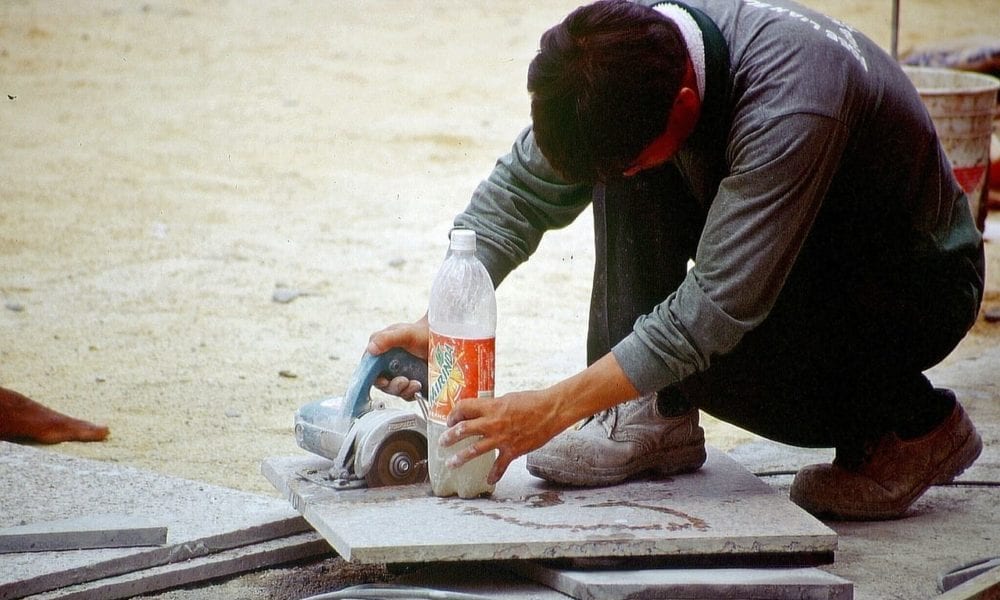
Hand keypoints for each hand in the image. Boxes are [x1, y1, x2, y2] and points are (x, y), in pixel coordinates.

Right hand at [366, 316, 427, 398]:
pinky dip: (411, 393)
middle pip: (382, 382)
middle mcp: (387, 363)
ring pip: (394, 390)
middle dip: (392, 386)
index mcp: (380, 350)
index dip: (372, 378)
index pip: (368, 368)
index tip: (384, 381)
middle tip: (404, 382)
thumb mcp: (404, 333)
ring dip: (403, 390)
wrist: (444, 337)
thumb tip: (371, 349)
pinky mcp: (411, 381)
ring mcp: (399, 373)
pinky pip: (406, 393)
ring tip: (415, 384)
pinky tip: (419, 386)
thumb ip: (386, 339)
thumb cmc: (422, 332)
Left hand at [439, 389, 574, 484]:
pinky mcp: (513, 450)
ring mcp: (502, 438)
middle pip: (463, 430)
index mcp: (491, 406)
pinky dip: (494, 475)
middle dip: (449, 437)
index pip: (464, 408)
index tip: (450, 420)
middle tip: (442, 442)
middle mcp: (492, 423)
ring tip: (451, 464)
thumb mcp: (508, 399)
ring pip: (474, 450)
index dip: (454, 414)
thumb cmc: (532, 401)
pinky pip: (500, 466)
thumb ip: (494, 407)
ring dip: (460, 458)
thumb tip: (484, 412)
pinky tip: (489, 481)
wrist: (552, 411)